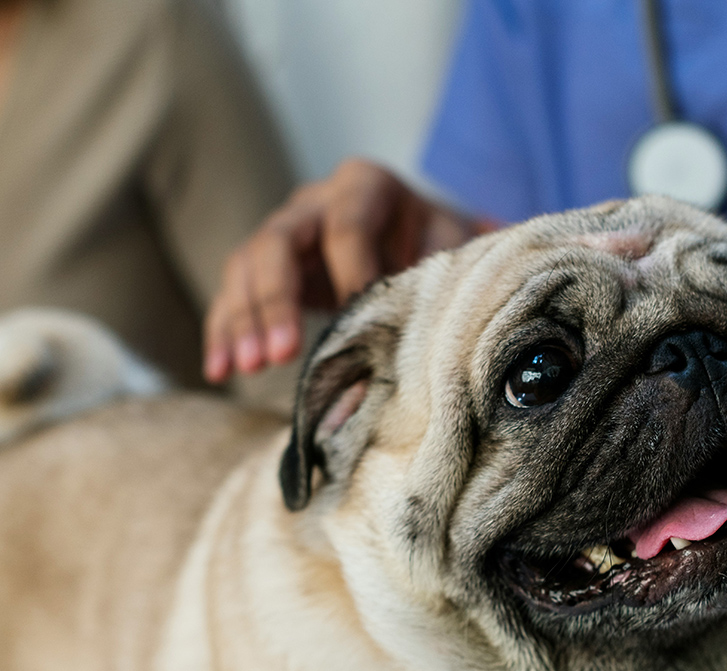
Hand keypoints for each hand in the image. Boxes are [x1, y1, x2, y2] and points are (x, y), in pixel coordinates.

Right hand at [204, 159, 483, 381]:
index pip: (348, 226)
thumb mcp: (449, 253)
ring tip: (246, 368)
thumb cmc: (439, 247)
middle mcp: (315, 200)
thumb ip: (433, 285)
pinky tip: (218, 369)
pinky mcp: (266, 267)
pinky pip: (233, 293)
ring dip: (242, 320)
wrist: (423, 237)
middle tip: (280, 354)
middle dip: (276, 300)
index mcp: (366, 186)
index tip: (355, 318)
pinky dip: (224, 331)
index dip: (350, 272)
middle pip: (278, 241)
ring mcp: (284, 230)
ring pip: (246, 266)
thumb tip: (412, 336)